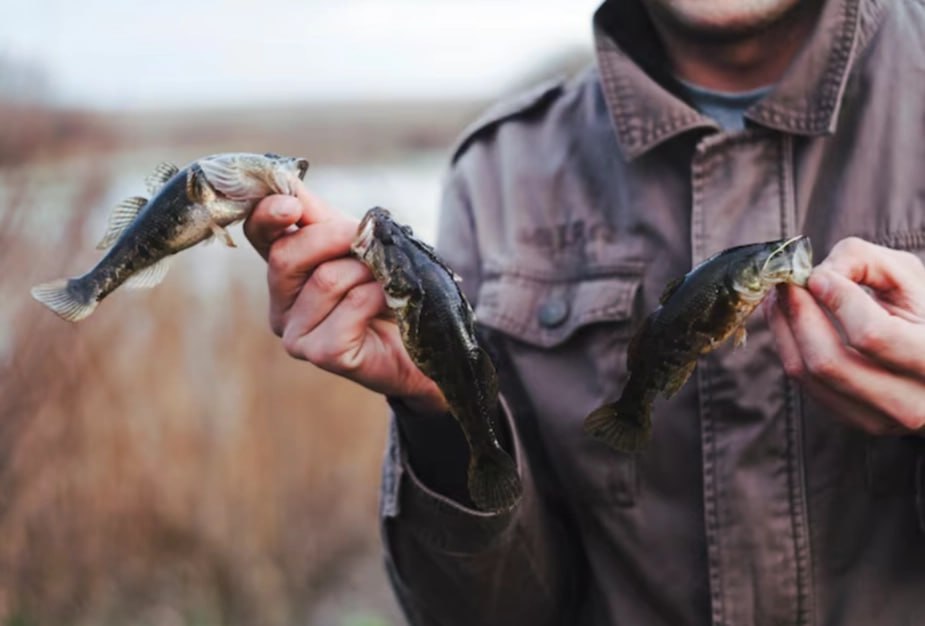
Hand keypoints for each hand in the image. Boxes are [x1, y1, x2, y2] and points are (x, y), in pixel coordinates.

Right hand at [243, 182, 447, 413]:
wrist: (426, 341)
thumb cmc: (388, 290)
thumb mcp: (354, 244)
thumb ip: (318, 215)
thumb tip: (284, 180)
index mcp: (285, 272)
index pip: (258, 234)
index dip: (267, 214)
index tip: (291, 205)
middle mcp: (281, 305)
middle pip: (286, 255)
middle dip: (335, 237)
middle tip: (369, 242)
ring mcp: (297, 335)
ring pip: (325, 279)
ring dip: (367, 272)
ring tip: (384, 284)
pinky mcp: (323, 354)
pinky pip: (351, 306)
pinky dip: (378, 296)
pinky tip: (388, 305)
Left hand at [766, 237, 924, 435]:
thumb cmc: (922, 309)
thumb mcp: (907, 275)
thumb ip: (864, 261)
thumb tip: (815, 277)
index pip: (874, 335)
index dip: (839, 301)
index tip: (818, 276)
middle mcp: (913, 401)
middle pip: (830, 362)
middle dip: (798, 315)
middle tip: (785, 284)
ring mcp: (883, 418)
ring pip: (810, 376)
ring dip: (784, 330)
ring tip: (779, 298)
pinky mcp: (857, 421)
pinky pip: (806, 385)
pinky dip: (789, 348)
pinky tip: (787, 321)